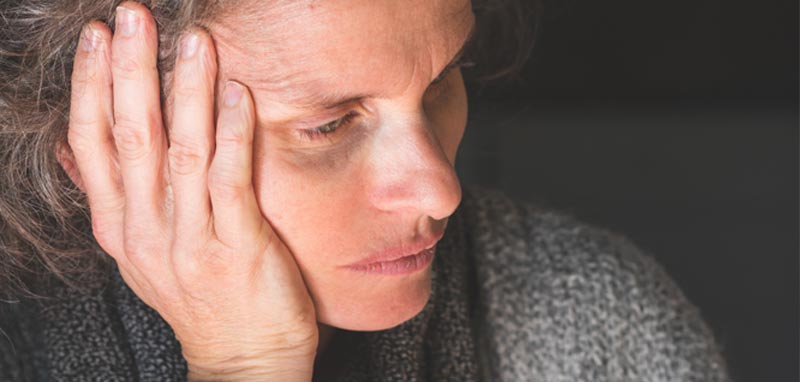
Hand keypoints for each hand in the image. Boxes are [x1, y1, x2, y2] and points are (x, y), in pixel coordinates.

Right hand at [63, 2, 317, 379]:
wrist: (245, 361)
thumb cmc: (205, 301)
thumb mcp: (147, 256)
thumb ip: (121, 202)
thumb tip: (83, 151)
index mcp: (121, 229)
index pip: (94, 146)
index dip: (91, 88)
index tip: (95, 40)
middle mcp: (147, 232)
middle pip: (130, 138)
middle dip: (128, 71)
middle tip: (129, 16)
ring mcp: (191, 241)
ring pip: (179, 151)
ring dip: (184, 90)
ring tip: (191, 41)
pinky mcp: (237, 247)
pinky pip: (230, 180)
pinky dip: (232, 133)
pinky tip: (237, 94)